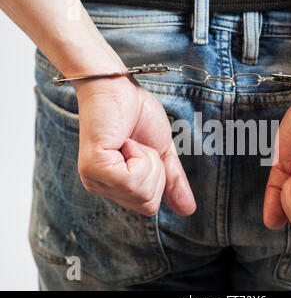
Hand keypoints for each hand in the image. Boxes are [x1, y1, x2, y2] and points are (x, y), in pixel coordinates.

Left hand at [74, 75, 195, 216]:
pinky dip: (139, 156)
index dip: (158, 179)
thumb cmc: (136, 114)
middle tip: (137, 145)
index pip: (149, 206)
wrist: (120, 86)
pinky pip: (131, 180)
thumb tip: (189, 211)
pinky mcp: (94, 167)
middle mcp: (102, 187)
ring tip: (129, 142)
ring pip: (142, 193)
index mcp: (116, 186)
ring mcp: (95, 179)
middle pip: (148, 204)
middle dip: (154, 170)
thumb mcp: (163, 152)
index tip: (144, 151)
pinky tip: (123, 141)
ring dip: (147, 161)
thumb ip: (173, 181)